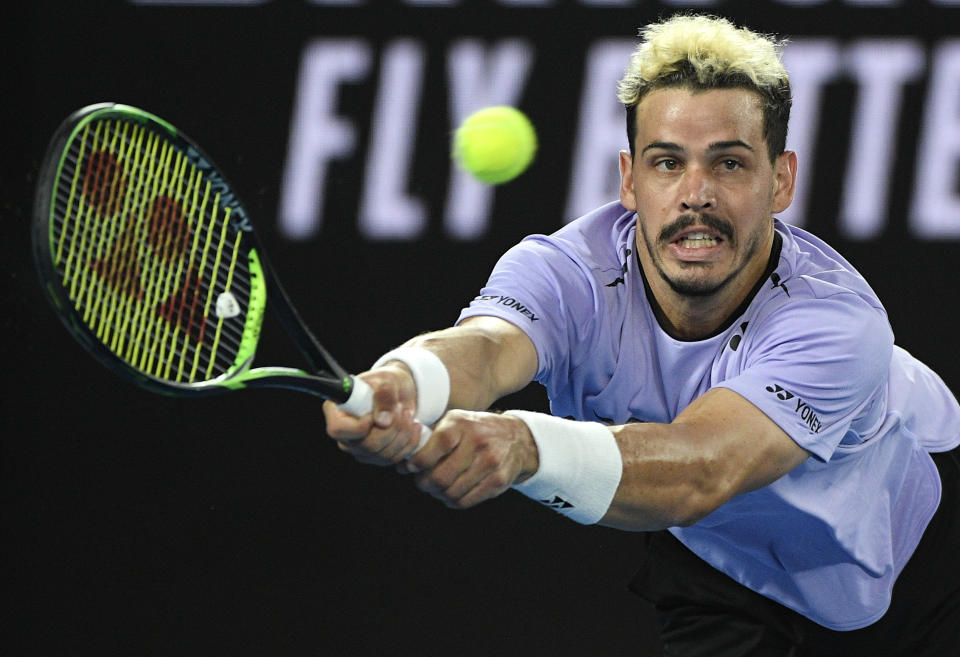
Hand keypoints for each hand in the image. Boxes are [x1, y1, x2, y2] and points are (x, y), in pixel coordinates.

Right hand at [322, 362, 424, 464]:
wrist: (399, 392)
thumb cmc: (387, 382)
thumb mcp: (387, 379)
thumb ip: (384, 394)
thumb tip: (383, 421)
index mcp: (337, 411)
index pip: (338, 429)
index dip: (359, 427)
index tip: (375, 414)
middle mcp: (345, 433)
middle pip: (366, 445)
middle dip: (392, 427)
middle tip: (401, 407)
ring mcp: (359, 448)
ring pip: (383, 454)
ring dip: (403, 433)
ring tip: (408, 412)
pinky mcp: (376, 456)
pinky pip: (395, 457)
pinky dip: (409, 442)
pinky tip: (414, 426)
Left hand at [400, 410, 538, 508]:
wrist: (517, 439)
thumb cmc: (476, 431)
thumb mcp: (455, 423)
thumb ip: (430, 438)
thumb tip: (402, 463)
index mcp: (461, 423)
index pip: (434, 448)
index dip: (418, 463)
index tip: (410, 468)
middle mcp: (477, 441)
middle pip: (441, 476)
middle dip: (424, 484)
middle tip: (421, 483)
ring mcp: (490, 462)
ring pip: (452, 492)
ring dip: (438, 495)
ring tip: (435, 489)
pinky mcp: (498, 481)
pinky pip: (466, 501)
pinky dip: (452, 502)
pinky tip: (450, 494)